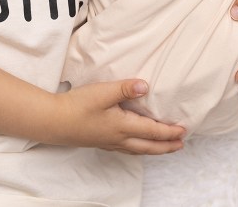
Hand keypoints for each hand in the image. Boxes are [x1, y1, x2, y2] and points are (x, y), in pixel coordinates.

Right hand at [49, 79, 184, 154]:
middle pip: (149, 146)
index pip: (153, 131)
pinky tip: (134, 144)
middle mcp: (119, 138)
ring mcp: (108, 142)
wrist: (53, 121)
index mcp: (123, 126)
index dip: (170, 131)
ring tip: (163, 148)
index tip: (184, 130)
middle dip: (166, 146)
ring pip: (138, 149)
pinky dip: (138, 148)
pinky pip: (126, 149)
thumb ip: (124, 89)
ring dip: (154, 149)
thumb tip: (145, 86)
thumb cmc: (77, 106)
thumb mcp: (102, 92)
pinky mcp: (99, 141)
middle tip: (180, 145)